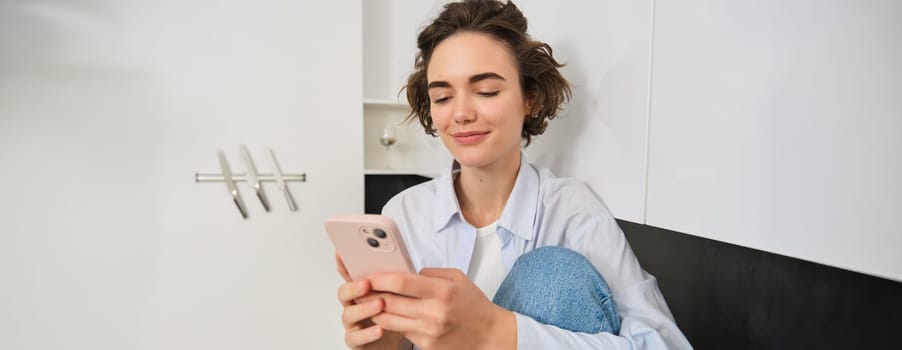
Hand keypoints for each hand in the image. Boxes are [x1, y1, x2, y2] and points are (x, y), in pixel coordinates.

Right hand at [335, 255, 410, 349]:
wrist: (394, 339)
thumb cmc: (394, 314)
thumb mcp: (396, 293)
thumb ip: (392, 280)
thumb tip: (402, 263)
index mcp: (361, 290)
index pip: (349, 273)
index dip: (343, 262)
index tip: (342, 252)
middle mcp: (353, 304)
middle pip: (344, 292)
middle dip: (354, 286)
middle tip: (366, 283)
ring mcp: (353, 322)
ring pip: (349, 314)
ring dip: (363, 308)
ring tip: (379, 304)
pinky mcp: (356, 340)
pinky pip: (355, 338)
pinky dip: (367, 333)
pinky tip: (379, 329)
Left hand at [364, 268, 516, 349]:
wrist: (488, 334)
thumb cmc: (473, 304)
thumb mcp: (457, 278)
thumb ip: (430, 273)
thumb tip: (406, 272)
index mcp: (442, 291)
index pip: (402, 283)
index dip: (380, 278)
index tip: (368, 275)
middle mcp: (434, 312)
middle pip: (390, 302)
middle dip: (370, 294)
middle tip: (359, 288)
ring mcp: (428, 331)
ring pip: (389, 320)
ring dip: (374, 310)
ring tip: (367, 301)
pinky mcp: (426, 345)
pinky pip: (400, 331)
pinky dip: (390, 323)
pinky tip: (386, 315)